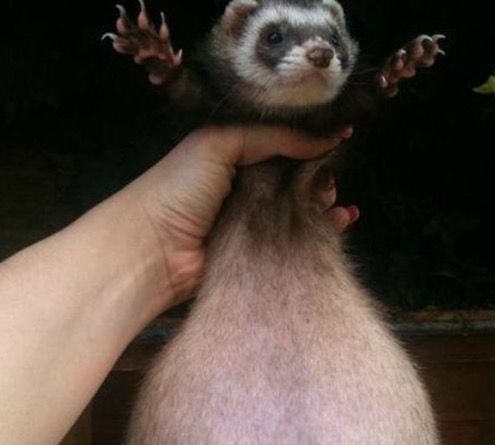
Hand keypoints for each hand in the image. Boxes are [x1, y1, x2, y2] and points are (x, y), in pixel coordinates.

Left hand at [123, 124, 353, 303]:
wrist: (153, 250)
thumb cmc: (179, 188)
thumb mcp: (220, 143)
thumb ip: (272, 137)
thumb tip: (327, 136)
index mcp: (233, 160)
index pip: (279, 149)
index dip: (308, 146)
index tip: (339, 143)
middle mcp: (245, 192)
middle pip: (293, 182)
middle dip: (319, 179)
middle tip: (334, 179)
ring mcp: (253, 227)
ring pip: (299, 213)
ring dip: (324, 206)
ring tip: (340, 205)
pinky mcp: (258, 257)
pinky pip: (295, 243)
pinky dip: (320, 233)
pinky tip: (341, 223)